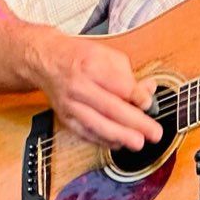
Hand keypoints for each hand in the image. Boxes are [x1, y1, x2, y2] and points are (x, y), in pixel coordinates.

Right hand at [36, 34, 163, 149]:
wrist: (45, 61)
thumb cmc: (79, 57)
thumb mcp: (107, 55)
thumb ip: (129, 75)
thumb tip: (147, 93)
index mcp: (91, 66)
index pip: (119, 85)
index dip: (137, 97)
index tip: (149, 104)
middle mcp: (78, 87)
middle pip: (110, 108)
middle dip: (135, 123)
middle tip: (153, 133)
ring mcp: (70, 105)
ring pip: (96, 124)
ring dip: (120, 136)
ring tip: (138, 143)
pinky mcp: (65, 118)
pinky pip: (86, 134)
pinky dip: (103, 141)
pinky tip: (119, 144)